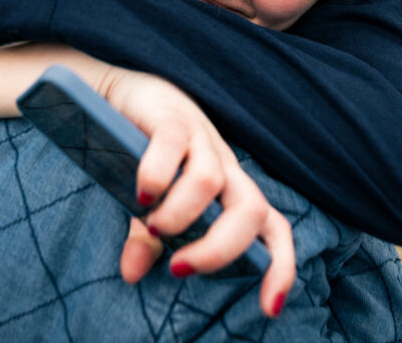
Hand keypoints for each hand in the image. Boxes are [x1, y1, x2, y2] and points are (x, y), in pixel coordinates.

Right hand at [104, 69, 294, 317]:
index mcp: (228, 192)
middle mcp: (224, 166)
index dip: (282, 267)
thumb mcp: (149, 206)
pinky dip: (158, 176)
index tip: (270, 308)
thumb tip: (131, 273)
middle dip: (221, 249)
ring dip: (181, 215)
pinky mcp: (172, 117)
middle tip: (179, 267)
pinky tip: (141, 192)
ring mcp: (201, 139)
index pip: (272, 228)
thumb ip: (147, 239)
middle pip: (252, 210)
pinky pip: (174, 144)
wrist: (119, 93)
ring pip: (211, 181)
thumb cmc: (143, 153)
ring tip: (152, 223)